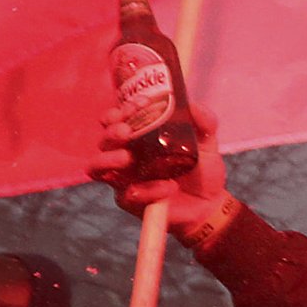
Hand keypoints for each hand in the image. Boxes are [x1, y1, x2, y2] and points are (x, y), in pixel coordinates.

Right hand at [91, 103, 234, 248]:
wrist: (209, 202)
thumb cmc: (201, 168)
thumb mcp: (207, 141)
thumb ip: (204, 121)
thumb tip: (192, 105)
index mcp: (141, 137)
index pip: (118, 120)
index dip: (122, 110)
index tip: (139, 105)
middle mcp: (127, 155)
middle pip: (103, 140)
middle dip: (111, 132)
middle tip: (127, 131)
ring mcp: (125, 178)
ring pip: (96, 167)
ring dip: (108, 159)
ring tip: (127, 158)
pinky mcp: (130, 200)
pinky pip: (127, 194)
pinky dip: (147, 190)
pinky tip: (168, 187)